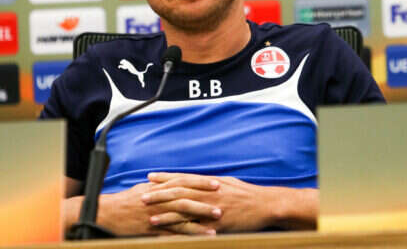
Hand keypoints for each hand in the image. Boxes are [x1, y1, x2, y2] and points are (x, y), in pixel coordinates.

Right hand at [96, 178, 221, 235]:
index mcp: (158, 189)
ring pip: (183, 214)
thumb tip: (168, 181)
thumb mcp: (142, 190)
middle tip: (224, 197)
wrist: (106, 214)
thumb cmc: (125, 202)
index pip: (183, 182)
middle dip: (206, 196)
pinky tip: (205, 236)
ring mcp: (157, 214)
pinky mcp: (153, 229)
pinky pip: (175, 232)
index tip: (216, 182)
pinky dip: (191, 234)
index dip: (200, 182)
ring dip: (202, 215)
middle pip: (186, 196)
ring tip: (219, 217)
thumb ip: (158, 187)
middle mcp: (159, 199)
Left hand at [142, 172, 274, 233]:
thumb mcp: (228, 183)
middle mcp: (208, 193)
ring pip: (183, 208)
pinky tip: (168, 231)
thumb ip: (211, 183)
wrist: (265, 205)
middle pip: (178, 191)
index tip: (150, 176)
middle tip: (141, 194)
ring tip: (147, 212)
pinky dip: (179, 227)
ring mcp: (211, 208)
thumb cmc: (248, 194)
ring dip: (164, 210)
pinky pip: (194, 226)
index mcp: (210, 182)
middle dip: (158, 193)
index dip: (165, 177)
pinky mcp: (216, 223)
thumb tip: (200, 181)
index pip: (183, 178)